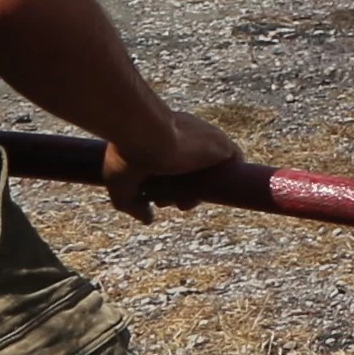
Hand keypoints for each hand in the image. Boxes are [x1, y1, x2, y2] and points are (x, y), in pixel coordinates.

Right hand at [101, 107, 243, 215]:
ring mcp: (206, 141)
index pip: (174, 168)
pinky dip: (226, 180)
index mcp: (164, 141)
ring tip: (181, 199)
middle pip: (192, 174)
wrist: (146, 135)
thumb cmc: (127, 154)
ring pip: (210, 173)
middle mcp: (187, 139)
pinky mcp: (223, 145)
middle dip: (180, 194)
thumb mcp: (120, 184)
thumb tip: (148, 219)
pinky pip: (234, 164)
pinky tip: (204, 193)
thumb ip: (131, 205)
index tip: (157, 200)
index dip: (169, 189)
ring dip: (197, 193)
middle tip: (166, 201)